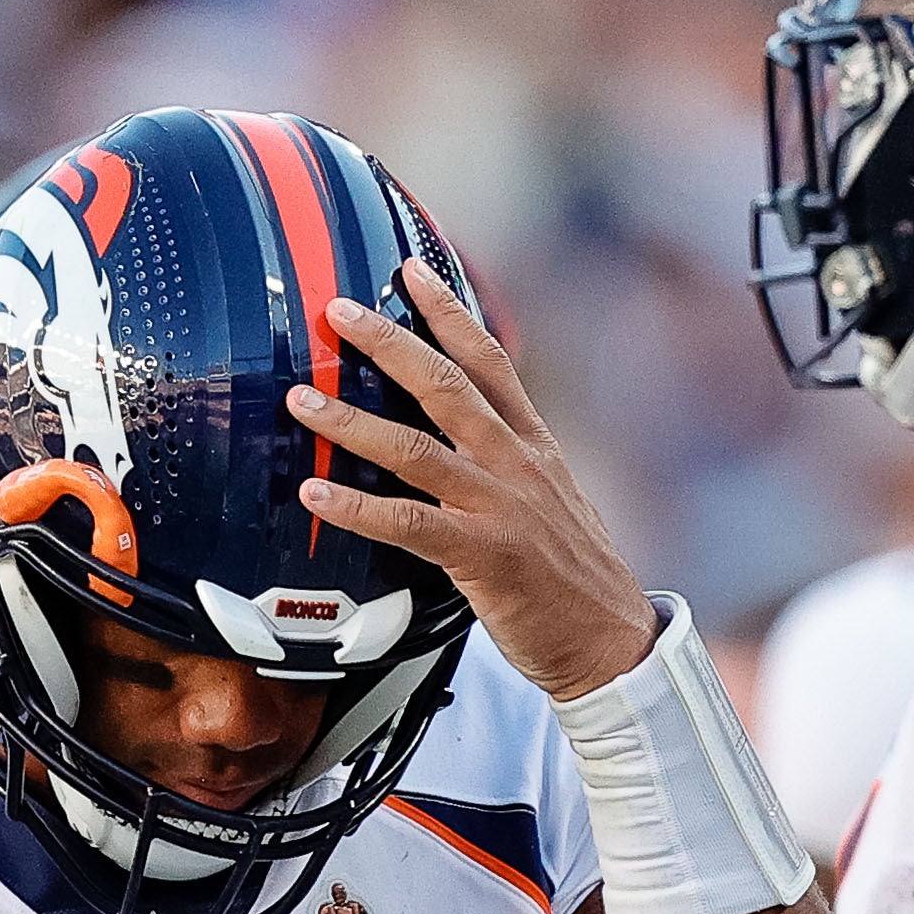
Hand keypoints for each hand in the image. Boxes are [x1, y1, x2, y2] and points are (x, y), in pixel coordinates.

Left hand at [292, 258, 661, 699]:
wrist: (613, 643)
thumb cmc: (572, 580)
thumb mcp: (549, 502)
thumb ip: (506, 466)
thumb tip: (460, 447)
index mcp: (533, 445)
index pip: (490, 359)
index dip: (448, 311)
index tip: (412, 269)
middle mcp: (517, 463)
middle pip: (446, 384)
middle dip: (388, 341)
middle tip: (336, 310)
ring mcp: (500, 507)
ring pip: (415, 447)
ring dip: (349, 421)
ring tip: (300, 399)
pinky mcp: (484, 556)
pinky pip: (409, 523)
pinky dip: (356, 507)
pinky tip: (314, 495)